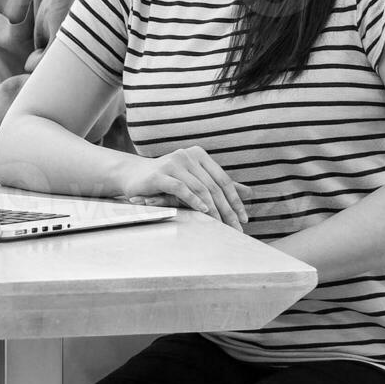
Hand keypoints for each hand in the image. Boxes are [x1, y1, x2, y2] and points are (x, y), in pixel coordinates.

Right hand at [120, 146, 251, 228]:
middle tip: (236, 228)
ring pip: (200, 188)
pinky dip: (194, 201)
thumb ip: (220, 185)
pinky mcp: (159, 174)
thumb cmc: (167, 180)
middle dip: (227, 210)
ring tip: (221, 225)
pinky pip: (181, 188)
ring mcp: (173, 163)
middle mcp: (188, 155)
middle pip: (214, 186)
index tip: (244, 219)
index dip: (235, 200)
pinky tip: (204, 211)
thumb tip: (250, 193)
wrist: (134, 176)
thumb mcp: (195, 181)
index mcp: (199, 155)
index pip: (223, 180)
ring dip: (213, 209)